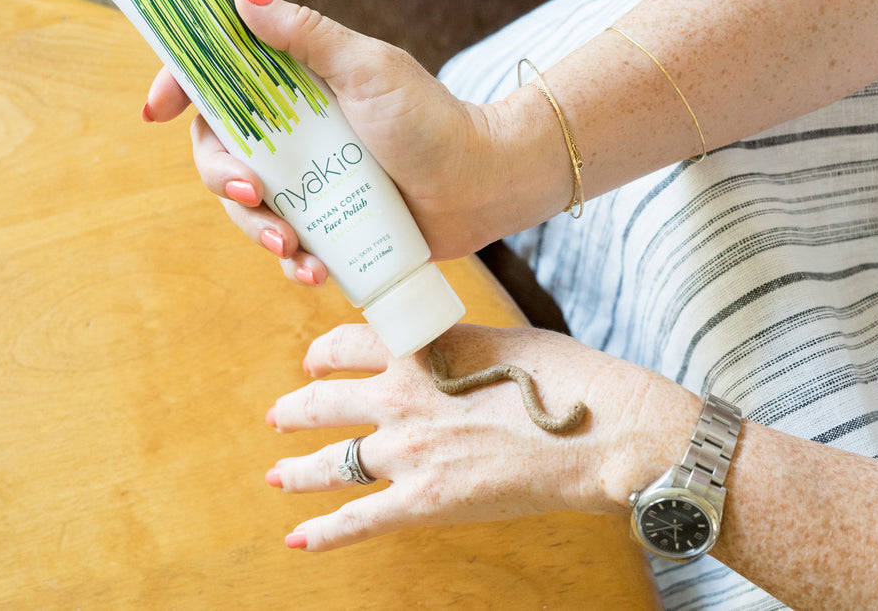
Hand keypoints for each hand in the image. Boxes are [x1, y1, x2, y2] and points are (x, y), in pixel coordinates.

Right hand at [144, 0, 527, 286]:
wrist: (482, 184)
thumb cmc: (432, 119)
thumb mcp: (368, 68)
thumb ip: (306, 36)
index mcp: (294, 90)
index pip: (219, 83)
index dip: (180, 89)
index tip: (157, 109)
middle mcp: (293, 136)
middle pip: (221, 155)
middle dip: (224, 178)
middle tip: (255, 191)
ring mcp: (308, 185)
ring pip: (247, 209)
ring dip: (256, 230)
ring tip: (290, 247)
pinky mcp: (328, 229)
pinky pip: (288, 249)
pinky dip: (293, 264)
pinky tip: (314, 273)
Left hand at [264, 323, 700, 550]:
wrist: (601, 430)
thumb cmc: (565, 377)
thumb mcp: (500, 338)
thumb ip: (452, 343)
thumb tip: (435, 346)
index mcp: (418, 349)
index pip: (347, 343)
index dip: (324, 353)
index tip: (316, 360)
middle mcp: (401, 396)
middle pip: (323, 401)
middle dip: (295, 408)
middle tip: (280, 415)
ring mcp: (408, 451)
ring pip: (329, 463)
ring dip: (296, 471)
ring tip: (276, 474)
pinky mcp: (425, 501)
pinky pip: (358, 521)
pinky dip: (322, 533)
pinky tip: (297, 540)